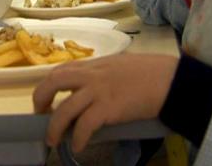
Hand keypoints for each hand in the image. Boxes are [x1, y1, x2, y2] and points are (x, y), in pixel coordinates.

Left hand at [33, 53, 178, 152]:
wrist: (171, 79)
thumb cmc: (151, 72)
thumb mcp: (120, 66)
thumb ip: (103, 74)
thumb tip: (92, 89)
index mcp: (95, 65)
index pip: (61, 69)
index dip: (48, 84)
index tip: (47, 99)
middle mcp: (92, 75)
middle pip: (53, 82)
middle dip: (40, 99)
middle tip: (42, 114)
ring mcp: (99, 91)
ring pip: (65, 108)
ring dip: (54, 127)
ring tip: (53, 140)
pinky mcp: (109, 108)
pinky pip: (85, 125)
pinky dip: (78, 138)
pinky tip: (79, 147)